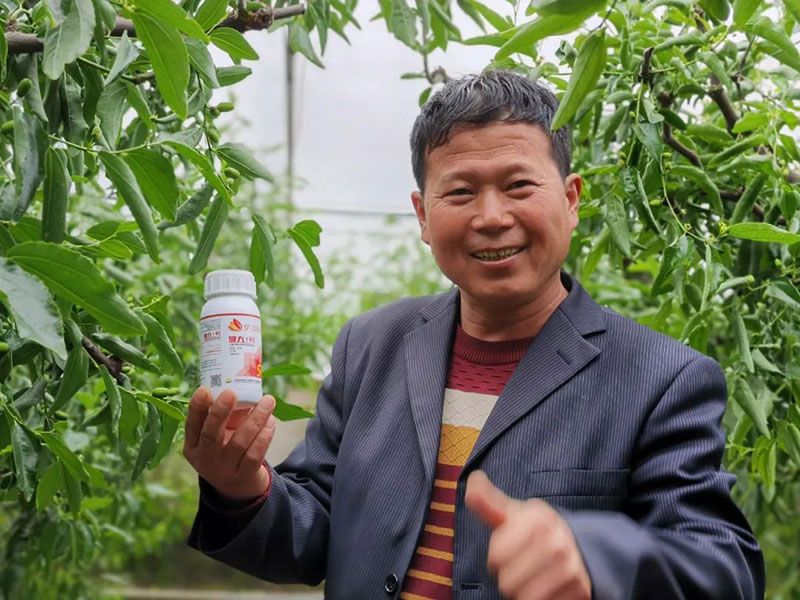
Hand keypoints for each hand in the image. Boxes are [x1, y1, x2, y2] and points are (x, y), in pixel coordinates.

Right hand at [183, 387, 276, 500]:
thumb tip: (240, 385)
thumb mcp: (217, 436)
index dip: (197, 408)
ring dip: (255, 419)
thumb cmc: (225, 449)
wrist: (237, 486)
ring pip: (239, 442)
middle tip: (232, 392)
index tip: (205, 390)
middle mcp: (205, 459)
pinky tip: (271, 421)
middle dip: (220, 412)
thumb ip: (224, 416)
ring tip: (268, 401)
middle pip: (211, 435)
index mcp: (193, 446)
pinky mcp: (244, 475)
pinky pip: (255, 453)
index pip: (191, 425)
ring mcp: (224, 469)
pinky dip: (264, 435)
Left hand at [465, 471, 590, 599]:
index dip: (495, 558)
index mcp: (538, 519)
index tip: (506, 551)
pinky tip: (545, 588)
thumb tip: (473, 479)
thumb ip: (488, 502)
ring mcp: (571, 567)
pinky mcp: (581, 591)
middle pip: (507, 581)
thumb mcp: (512, 514)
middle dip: (508, 577)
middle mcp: (557, 541)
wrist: (578, 548)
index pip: (496, 557)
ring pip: (524, 597)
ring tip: (530, 578)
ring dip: (521, 593)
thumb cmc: (534, 531)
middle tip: (519, 567)